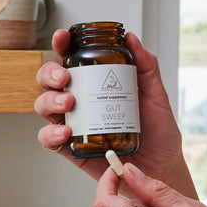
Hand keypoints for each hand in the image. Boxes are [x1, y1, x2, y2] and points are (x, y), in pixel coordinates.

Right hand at [34, 29, 196, 197]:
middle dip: (50, 74)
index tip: (63, 37)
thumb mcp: (156, 95)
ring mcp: (74, 124)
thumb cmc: (159, 132)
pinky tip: (65, 133)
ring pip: (44, 106)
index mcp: (98, 84)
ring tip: (69, 103)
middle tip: (64, 78)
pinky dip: (50, 134)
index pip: (74, 60)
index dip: (63, 45)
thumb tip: (132, 38)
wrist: (161, 168)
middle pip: (50, 81)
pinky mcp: (71, 149)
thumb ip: (146, 66)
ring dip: (49, 101)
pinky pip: (48, 140)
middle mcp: (81, 101)